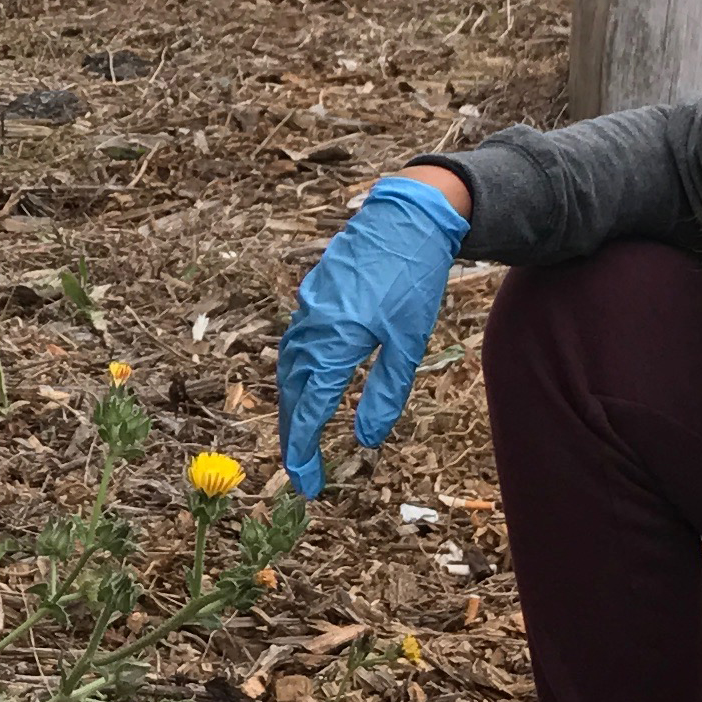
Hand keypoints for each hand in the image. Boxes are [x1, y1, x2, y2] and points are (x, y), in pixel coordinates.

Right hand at [274, 171, 465, 495]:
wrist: (407, 218)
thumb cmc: (413, 280)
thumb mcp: (407, 343)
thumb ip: (384, 393)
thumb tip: (366, 439)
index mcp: (333, 343)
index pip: (309, 412)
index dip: (305, 453)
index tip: (309, 484)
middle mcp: (311, 328)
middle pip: (290, 395)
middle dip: (293, 436)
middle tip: (301, 470)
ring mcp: (307, 311)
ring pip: (288, 370)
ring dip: (292, 407)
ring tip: (300, 436)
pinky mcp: (312, 297)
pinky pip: (294, 346)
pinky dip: (296, 375)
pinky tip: (306, 385)